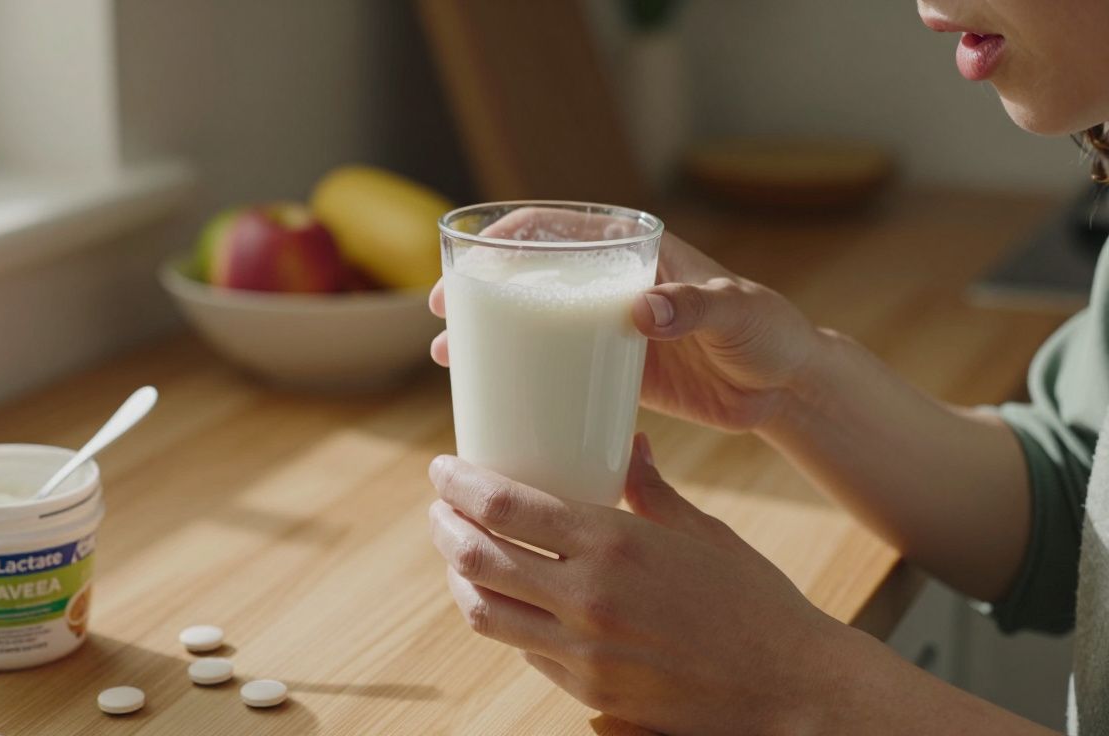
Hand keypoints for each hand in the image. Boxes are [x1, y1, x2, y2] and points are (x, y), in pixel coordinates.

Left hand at [426, 435, 846, 734]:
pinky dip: (503, 619)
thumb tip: (630, 444)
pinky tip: (507, 599)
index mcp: (614, 543)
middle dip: (445, 528)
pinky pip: (523, 650)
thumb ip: (650, 489)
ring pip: (485, 614)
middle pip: (477, 559)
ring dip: (459, 579)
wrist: (791, 688)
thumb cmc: (754, 602)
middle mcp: (587, 598)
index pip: (505, 508)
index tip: (442, 470)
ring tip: (459, 555)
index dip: (459, 486)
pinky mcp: (589, 692)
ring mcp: (584, 653)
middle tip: (440, 511)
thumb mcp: (703, 531)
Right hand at [429, 208, 822, 431]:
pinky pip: (558, 368)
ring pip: (537, 324)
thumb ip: (693, 306)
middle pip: (532, 276)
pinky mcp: (616, 371)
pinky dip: (524, 376)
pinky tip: (495, 395)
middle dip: (481, 291)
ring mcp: (609, 329)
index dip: (506, 241)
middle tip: (440, 317)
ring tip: (448, 357)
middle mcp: (613, 284)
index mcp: (635, 251)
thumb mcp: (736, 312)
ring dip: (492, 337)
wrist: (787, 386)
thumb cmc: (770, 331)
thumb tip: (642, 311)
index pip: (557, 229)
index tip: (470, 267)